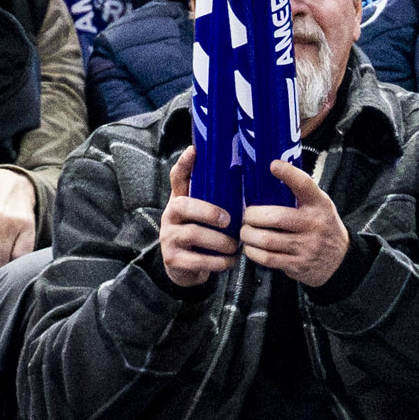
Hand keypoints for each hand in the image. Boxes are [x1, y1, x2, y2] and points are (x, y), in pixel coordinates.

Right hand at [157, 148, 241, 288]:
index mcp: (180, 202)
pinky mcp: (173, 259)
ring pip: (194, 234)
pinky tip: (229, 261)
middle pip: (184, 206)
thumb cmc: (204, 237)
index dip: (184, 164)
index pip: (177, 178)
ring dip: (221, 241)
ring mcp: (168, 237)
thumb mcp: (207, 217)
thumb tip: (250, 179)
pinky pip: (197, 260)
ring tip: (234, 246)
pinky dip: (218, 262)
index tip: (194, 150)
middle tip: (230, 220)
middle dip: (209, 211)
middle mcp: (170, 216)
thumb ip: (218, 202)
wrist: (185, 270)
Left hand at [238, 160, 351, 287]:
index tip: (273, 165)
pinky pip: (268, 258)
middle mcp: (314, 225)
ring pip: (267, 240)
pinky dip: (253, 252)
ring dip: (248, 235)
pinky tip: (252, 247)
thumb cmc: (323, 227)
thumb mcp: (320, 206)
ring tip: (245, 232)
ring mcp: (306, 246)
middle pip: (275, 217)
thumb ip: (300, 194)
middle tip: (246, 216)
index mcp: (319, 205)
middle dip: (252, 216)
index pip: (305, 186)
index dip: (289, 174)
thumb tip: (270, 174)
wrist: (340, 259)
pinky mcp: (298, 264)